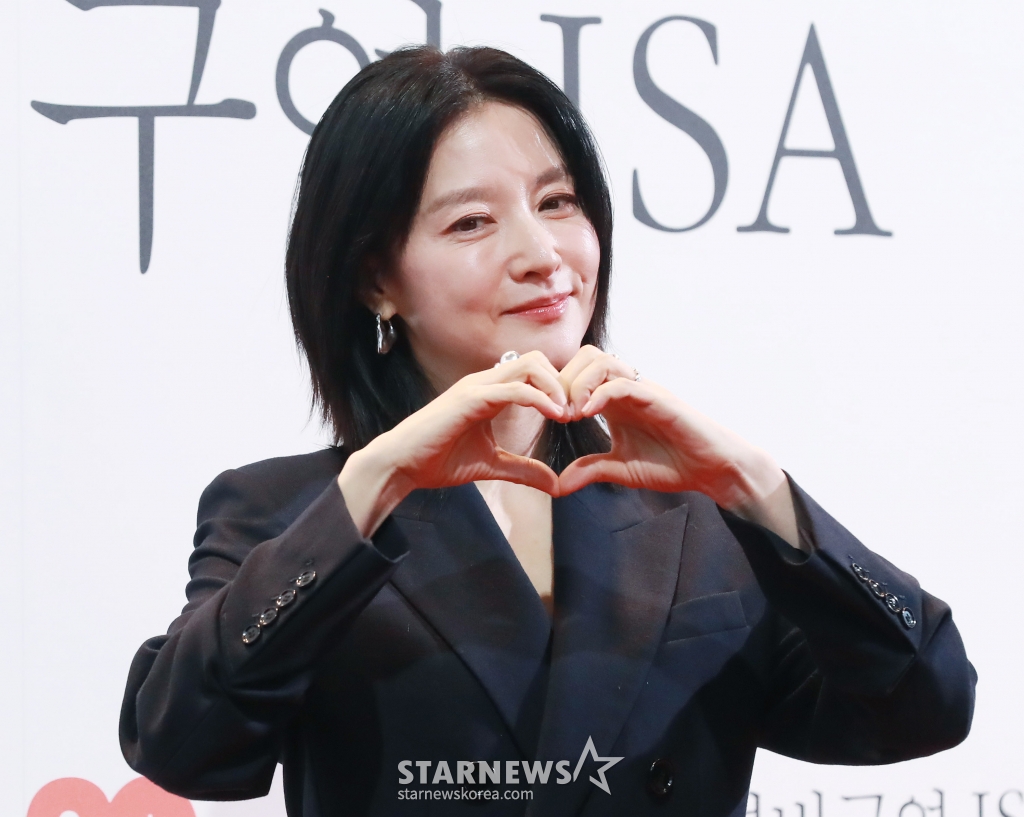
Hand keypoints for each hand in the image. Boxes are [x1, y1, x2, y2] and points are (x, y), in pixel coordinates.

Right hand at [339, 351, 566, 535]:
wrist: (402, 464)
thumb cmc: (438, 460)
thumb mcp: (491, 465)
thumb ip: (522, 470)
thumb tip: (554, 483)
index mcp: (490, 392)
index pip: (534, 372)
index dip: (558, 389)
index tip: (573, 415)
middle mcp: (485, 382)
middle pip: (537, 360)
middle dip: (562, 382)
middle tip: (575, 412)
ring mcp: (477, 387)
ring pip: (528, 365)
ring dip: (554, 386)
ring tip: (566, 413)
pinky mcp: (470, 398)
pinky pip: (513, 388)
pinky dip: (538, 398)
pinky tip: (554, 415)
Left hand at [557, 346, 800, 546]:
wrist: (710, 469)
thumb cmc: (671, 464)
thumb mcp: (619, 469)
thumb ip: (589, 470)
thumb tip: (557, 485)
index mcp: (614, 399)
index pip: (578, 372)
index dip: (557, 388)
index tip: (548, 417)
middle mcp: (627, 387)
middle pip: (586, 355)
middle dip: (563, 380)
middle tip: (557, 413)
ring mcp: (642, 389)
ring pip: (601, 360)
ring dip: (578, 383)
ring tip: (570, 414)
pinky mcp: (657, 398)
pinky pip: (622, 383)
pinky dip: (598, 394)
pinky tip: (586, 414)